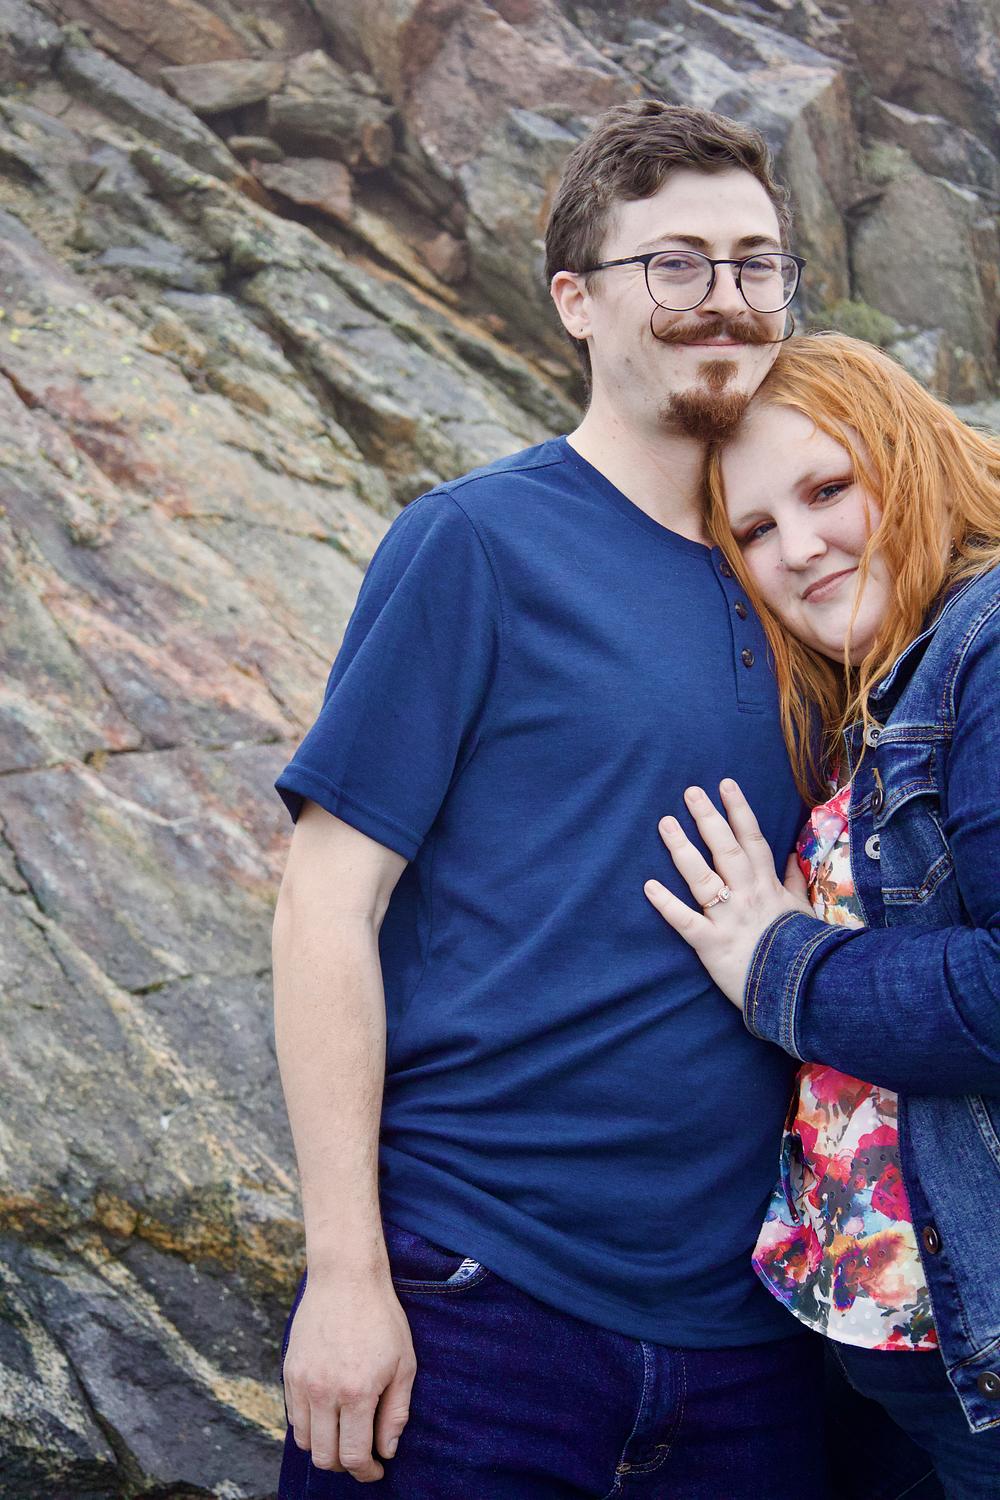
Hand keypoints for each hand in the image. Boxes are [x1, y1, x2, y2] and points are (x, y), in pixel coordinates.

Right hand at [282, 1271, 416, 1482]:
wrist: (345, 1277)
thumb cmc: (381, 1318)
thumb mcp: (403, 1363)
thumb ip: (396, 1412)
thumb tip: (386, 1450)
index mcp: (357, 1392)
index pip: (353, 1456)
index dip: (366, 1472)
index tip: (376, 1469)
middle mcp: (324, 1392)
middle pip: (324, 1456)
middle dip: (345, 1464)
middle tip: (361, 1455)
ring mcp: (302, 1382)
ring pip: (304, 1441)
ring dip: (324, 1447)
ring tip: (344, 1435)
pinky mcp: (289, 1371)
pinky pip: (293, 1416)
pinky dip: (309, 1425)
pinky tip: (328, 1414)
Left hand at [644, 778, 813, 1007]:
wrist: (802, 990)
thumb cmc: (801, 950)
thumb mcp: (802, 911)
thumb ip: (795, 882)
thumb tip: (793, 856)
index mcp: (767, 885)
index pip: (753, 839)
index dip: (739, 810)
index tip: (725, 784)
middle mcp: (747, 895)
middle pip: (726, 849)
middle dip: (708, 818)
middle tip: (690, 791)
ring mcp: (729, 918)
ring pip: (703, 877)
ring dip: (683, 849)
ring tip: (665, 823)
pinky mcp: (712, 944)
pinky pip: (687, 921)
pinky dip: (667, 905)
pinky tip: (648, 886)